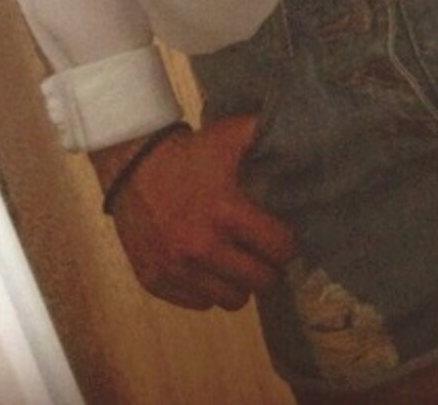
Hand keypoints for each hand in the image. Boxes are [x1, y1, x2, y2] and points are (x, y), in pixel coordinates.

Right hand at [91, 115, 295, 310]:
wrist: (132, 164)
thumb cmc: (189, 152)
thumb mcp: (230, 136)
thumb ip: (268, 136)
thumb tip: (305, 141)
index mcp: (225, 211)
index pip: (280, 248)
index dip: (287, 243)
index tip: (283, 236)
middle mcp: (200, 246)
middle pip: (261, 281)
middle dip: (268, 267)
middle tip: (263, 252)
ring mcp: (176, 267)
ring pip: (232, 300)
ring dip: (239, 282)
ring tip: (236, 260)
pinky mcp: (156, 281)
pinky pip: (200, 303)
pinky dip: (208, 288)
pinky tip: (207, 265)